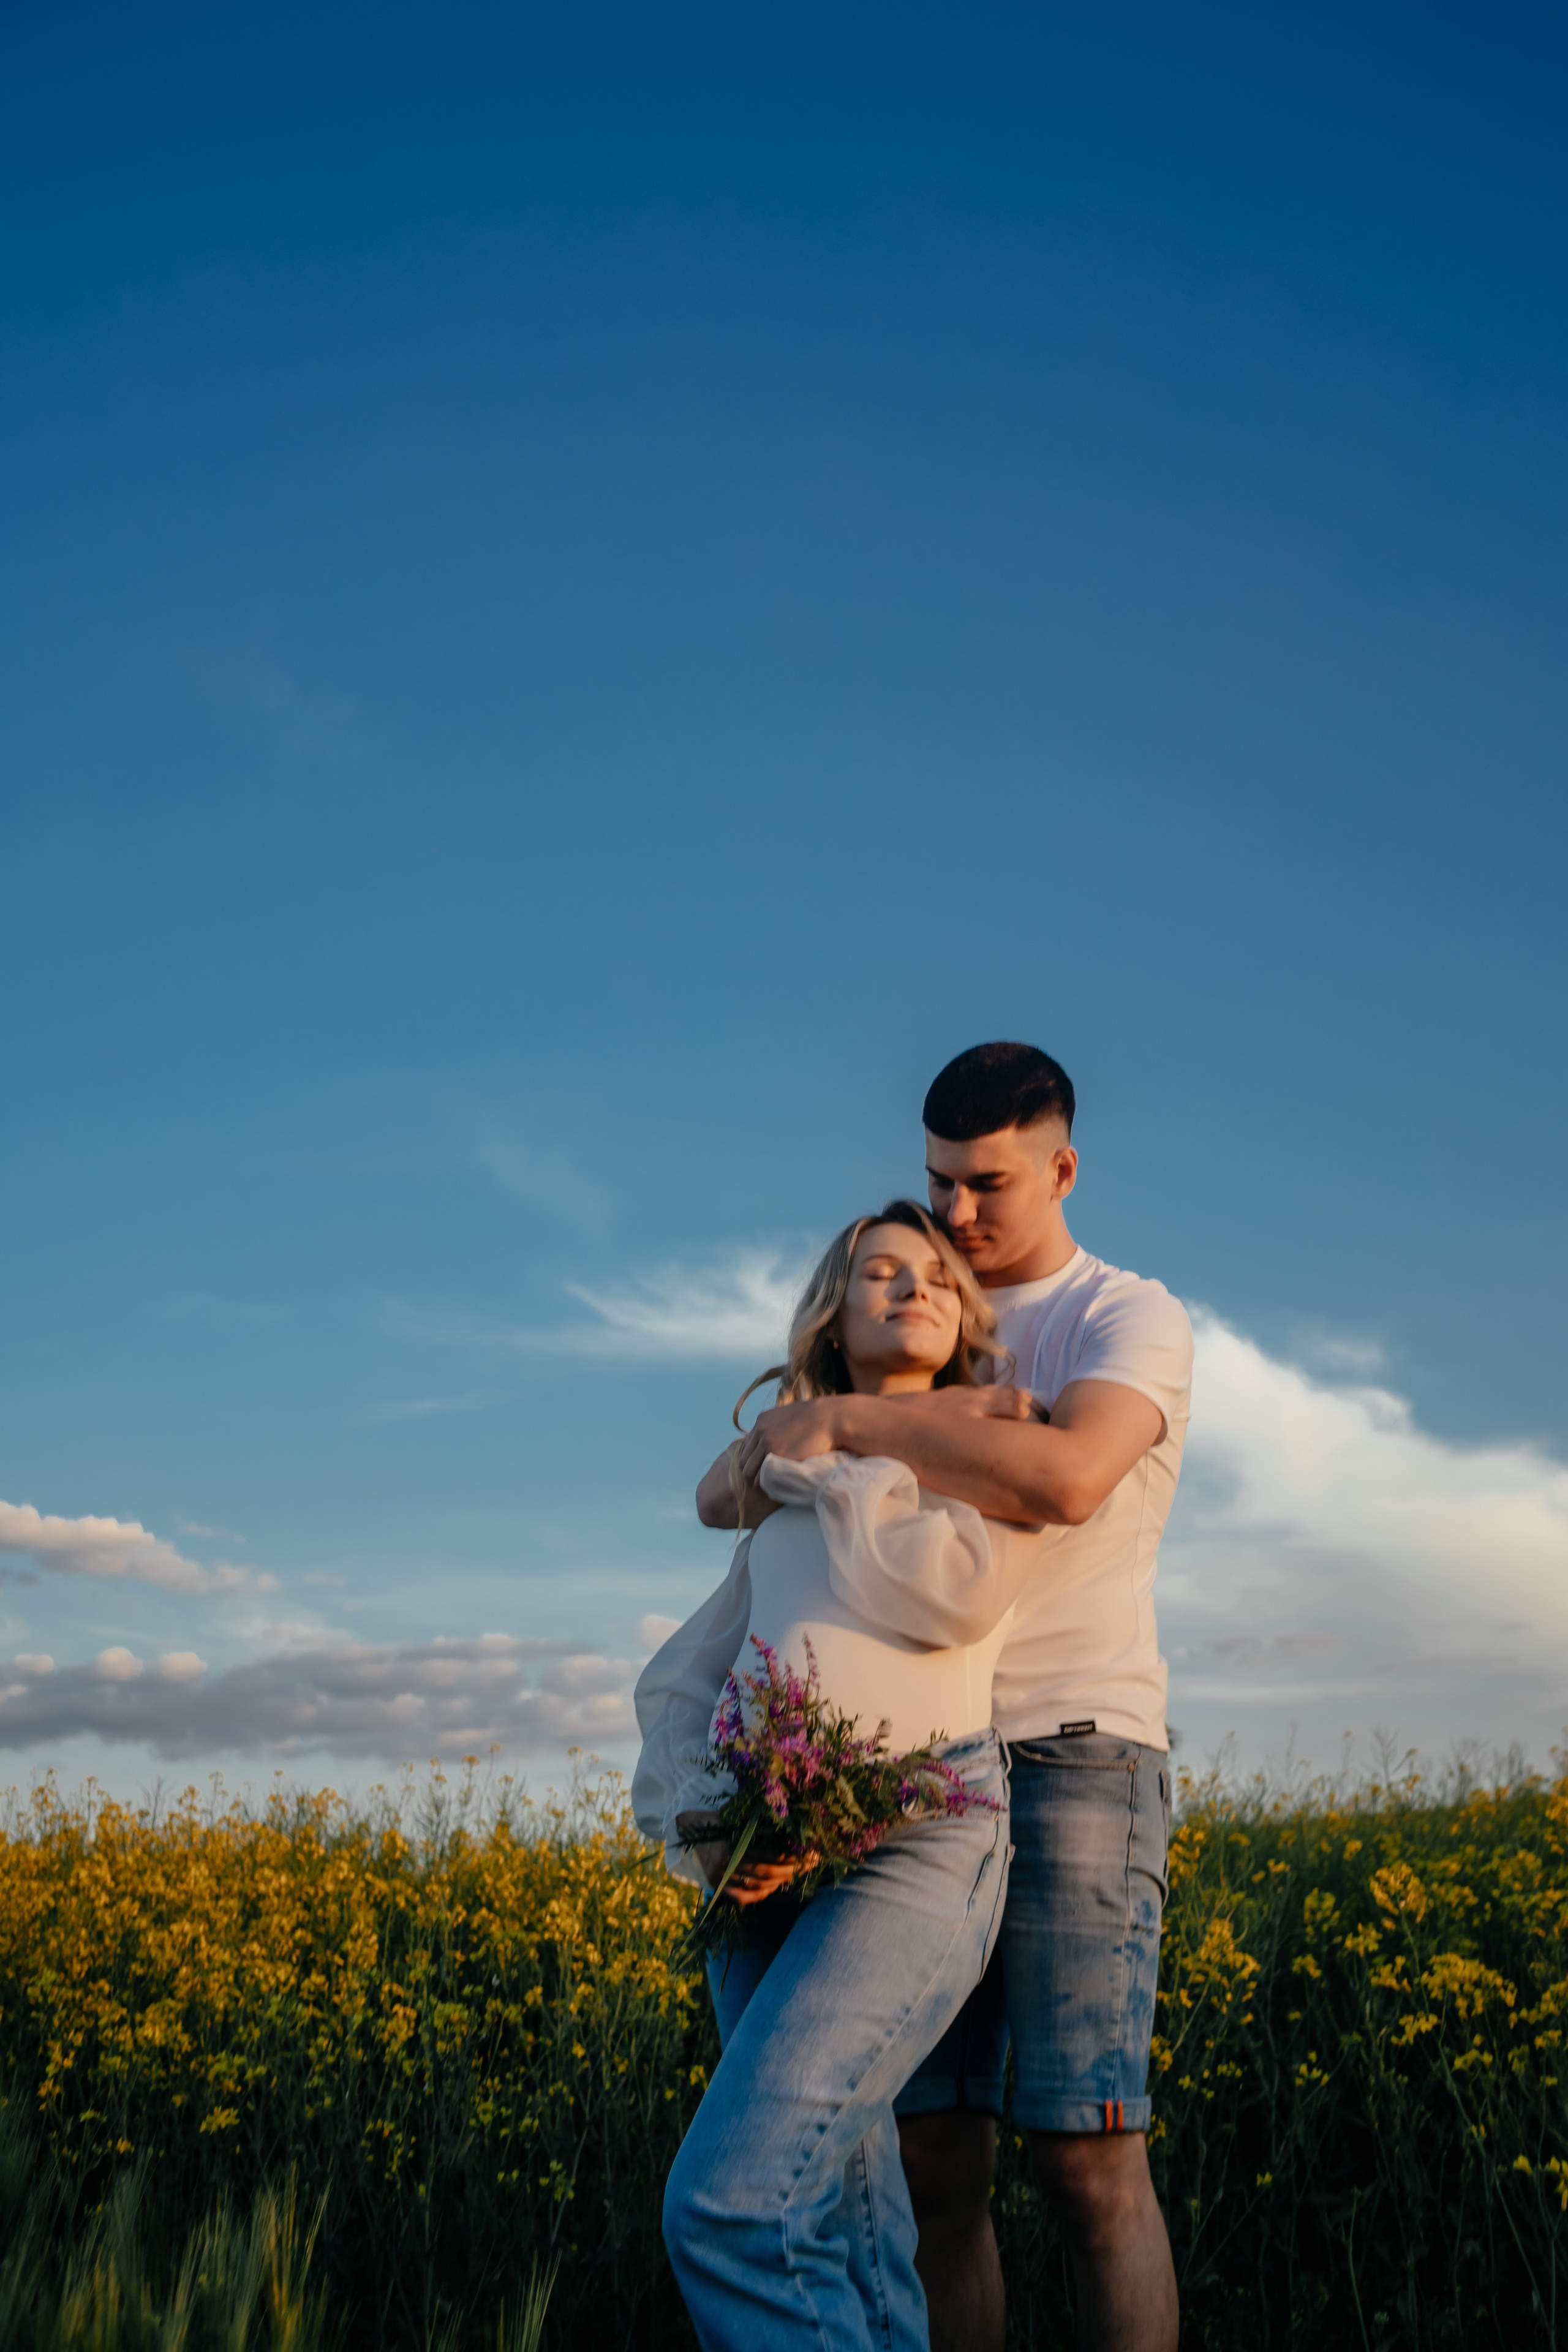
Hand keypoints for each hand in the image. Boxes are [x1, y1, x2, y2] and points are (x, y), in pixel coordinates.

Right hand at [675, 1813, 816, 1904]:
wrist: (689, 1823)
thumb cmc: (720, 1814)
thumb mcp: (740, 1813)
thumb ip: (761, 1822)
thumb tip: (794, 1829)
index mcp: (732, 1841)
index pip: (769, 1854)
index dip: (792, 1856)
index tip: (810, 1853)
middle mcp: (724, 1862)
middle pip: (765, 1873)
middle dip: (792, 1870)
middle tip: (811, 1864)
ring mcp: (719, 1876)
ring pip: (756, 1886)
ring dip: (780, 1882)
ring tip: (797, 1873)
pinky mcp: (715, 1884)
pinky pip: (741, 1897)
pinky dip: (760, 1895)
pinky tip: (774, 1888)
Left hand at [735, 1394, 845, 1486]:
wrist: (831, 1418)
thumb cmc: (817, 1419)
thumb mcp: (791, 1416)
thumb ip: (778, 1428)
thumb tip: (777, 1441)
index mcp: (762, 1421)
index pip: (747, 1448)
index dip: (754, 1461)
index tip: (764, 1469)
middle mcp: (760, 1432)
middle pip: (744, 1462)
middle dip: (752, 1473)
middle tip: (765, 1483)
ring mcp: (767, 1444)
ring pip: (750, 1473)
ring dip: (759, 1481)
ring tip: (771, 1488)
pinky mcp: (777, 1456)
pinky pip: (763, 1478)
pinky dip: (768, 1486)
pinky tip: (777, 1488)